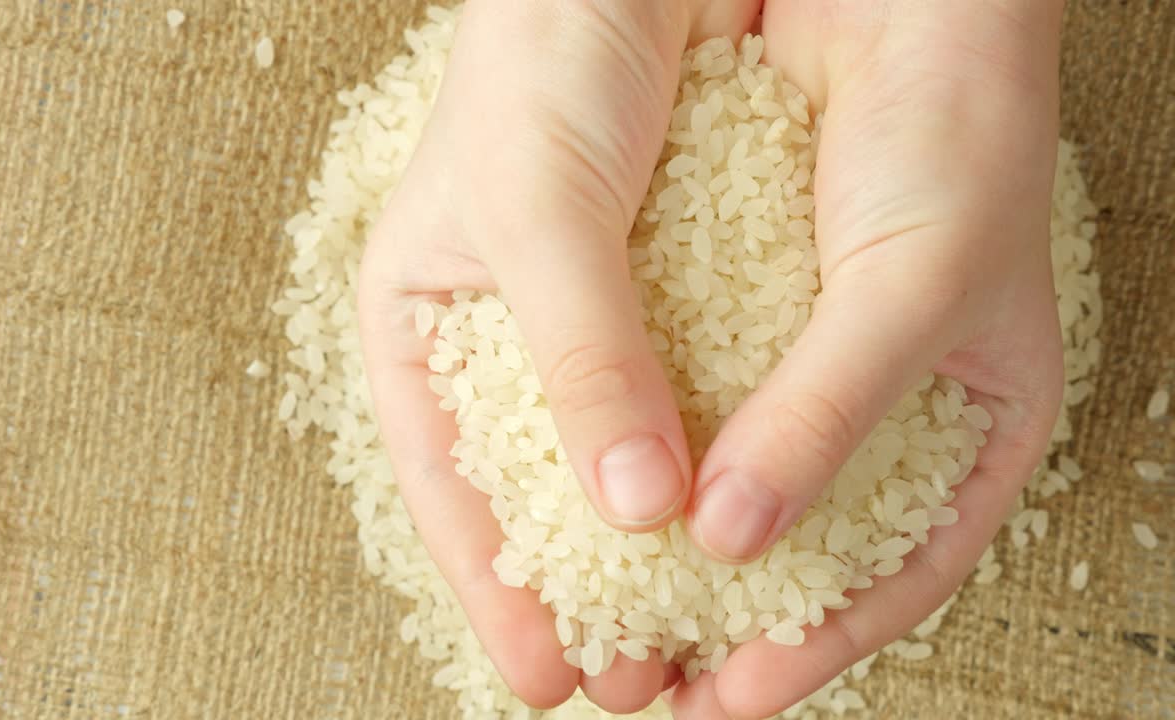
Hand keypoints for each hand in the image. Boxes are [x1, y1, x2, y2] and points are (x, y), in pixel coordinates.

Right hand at [358, 0, 759, 711]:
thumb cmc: (544, 56)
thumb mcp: (540, 213)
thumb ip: (583, 360)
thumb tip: (637, 511)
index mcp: (424, 327)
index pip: (448, 488)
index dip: (494, 588)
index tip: (550, 677)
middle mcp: (509, 342)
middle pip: (537, 496)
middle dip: (587, 590)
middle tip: (639, 681)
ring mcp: (599, 326)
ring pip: (619, 464)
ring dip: (661, 549)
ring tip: (702, 634)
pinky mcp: (680, 297)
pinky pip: (693, 403)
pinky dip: (717, 467)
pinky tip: (751, 527)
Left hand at [673, 1, 1064, 716]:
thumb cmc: (960, 126)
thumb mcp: (913, 287)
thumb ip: (824, 414)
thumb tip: (729, 533)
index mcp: (975, 429)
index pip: (899, 574)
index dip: (820, 645)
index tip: (732, 698)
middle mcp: (882, 406)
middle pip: (807, 542)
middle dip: (725, 611)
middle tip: (648, 677)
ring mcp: (805, 360)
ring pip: (741, 481)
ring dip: (671, 543)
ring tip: (602, 607)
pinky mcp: (739, 308)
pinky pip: (692, 402)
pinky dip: (649, 451)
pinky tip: (594, 496)